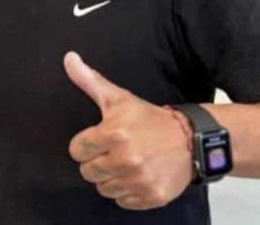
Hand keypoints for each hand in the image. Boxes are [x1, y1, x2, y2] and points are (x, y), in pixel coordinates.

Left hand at [64, 52, 192, 209]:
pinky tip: (136, 176)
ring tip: (125, 163)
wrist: (190, 139)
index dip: (85, 145)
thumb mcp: (118, 97)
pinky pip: (123, 201)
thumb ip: (89, 80)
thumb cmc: (148, 118)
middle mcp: (126, 159)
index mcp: (114, 133)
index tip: (98, 139)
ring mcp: (140, 180)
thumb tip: (69, 58)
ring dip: (110, 178)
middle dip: (96, 161)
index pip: (77, 150)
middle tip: (112, 152)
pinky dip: (127, 192)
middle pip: (87, 172)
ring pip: (104, 188)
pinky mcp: (152, 196)